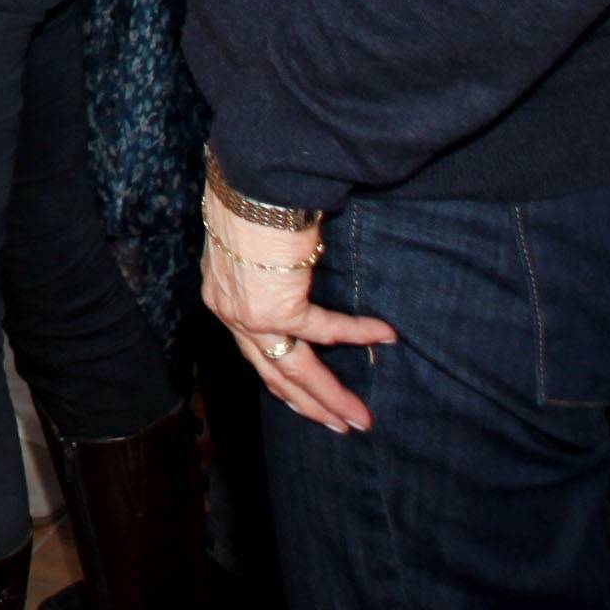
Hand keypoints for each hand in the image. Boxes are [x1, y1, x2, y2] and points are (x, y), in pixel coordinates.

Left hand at [203, 191, 397, 433]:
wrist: (248, 184)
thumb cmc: (253, 201)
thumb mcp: (255, 245)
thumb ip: (273, 270)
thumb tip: (304, 271)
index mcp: (223, 297)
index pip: (253, 349)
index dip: (282, 375)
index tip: (304, 396)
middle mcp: (229, 312)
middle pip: (273, 372)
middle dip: (310, 403)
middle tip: (341, 426)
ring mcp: (249, 316)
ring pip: (295, 369)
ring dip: (330, 396)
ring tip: (360, 417)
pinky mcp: (275, 309)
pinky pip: (325, 330)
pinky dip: (358, 332)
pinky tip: (386, 334)